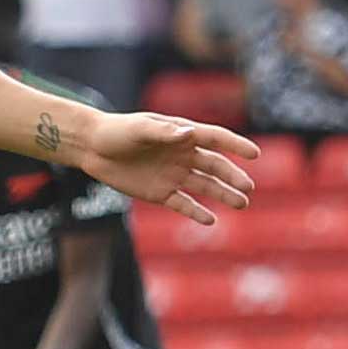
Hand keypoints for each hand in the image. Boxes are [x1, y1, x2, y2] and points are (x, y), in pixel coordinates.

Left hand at [80, 111, 259, 227]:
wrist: (92, 149)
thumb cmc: (117, 131)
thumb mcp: (139, 129)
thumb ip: (163, 132)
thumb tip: (188, 134)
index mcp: (182, 134)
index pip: (215, 139)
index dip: (235, 145)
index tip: (255, 154)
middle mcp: (183, 155)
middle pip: (214, 166)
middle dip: (232, 176)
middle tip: (248, 187)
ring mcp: (173, 175)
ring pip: (204, 186)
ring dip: (223, 194)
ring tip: (241, 203)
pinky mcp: (160, 193)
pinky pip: (183, 204)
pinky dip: (196, 212)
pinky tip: (211, 220)